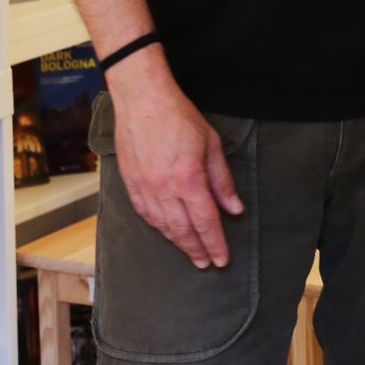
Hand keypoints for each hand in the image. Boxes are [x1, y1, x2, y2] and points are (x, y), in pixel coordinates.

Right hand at [106, 64, 243, 269]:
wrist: (142, 100)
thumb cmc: (179, 117)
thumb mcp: (211, 144)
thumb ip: (222, 180)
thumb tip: (233, 209)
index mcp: (188, 178)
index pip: (205, 221)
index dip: (215, 243)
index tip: (222, 259)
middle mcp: (164, 188)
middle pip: (183, 230)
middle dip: (197, 249)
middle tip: (207, 263)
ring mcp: (144, 188)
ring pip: (162, 226)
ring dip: (177, 242)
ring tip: (190, 252)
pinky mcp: (130, 183)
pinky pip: (145, 214)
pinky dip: (158, 227)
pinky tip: (165, 232)